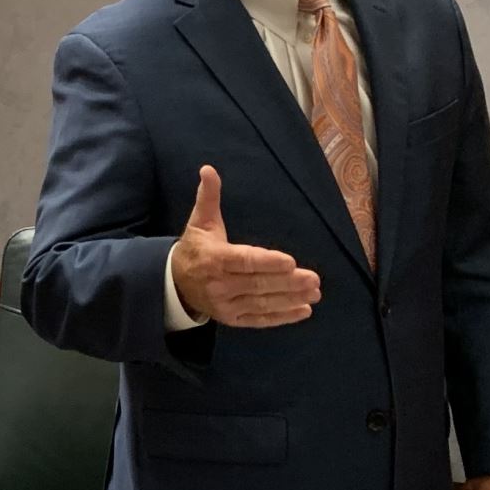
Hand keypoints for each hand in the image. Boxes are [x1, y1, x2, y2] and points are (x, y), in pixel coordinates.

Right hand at [171, 165, 320, 327]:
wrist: (175, 285)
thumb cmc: (196, 248)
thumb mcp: (200, 221)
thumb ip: (208, 196)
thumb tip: (208, 169)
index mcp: (215, 258)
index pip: (244, 261)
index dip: (268, 262)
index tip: (291, 262)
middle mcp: (220, 284)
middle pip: (258, 284)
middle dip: (288, 282)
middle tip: (314, 279)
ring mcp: (227, 305)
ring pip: (262, 303)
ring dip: (291, 299)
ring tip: (315, 293)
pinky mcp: (233, 319)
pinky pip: (260, 320)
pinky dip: (282, 317)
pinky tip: (304, 311)